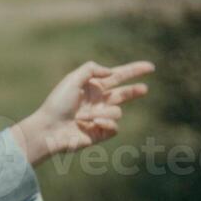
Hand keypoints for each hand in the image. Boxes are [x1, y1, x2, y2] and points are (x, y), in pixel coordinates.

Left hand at [10, 60, 154, 165]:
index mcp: (93, 87)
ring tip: (83, 116)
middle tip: (144, 89)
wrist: (49, 128)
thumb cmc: (58, 103)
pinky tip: (91, 125)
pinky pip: (114, 126)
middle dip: (135, 91)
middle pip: (125, 93)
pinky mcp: (101, 133)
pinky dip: (104, 124)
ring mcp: (101, 117)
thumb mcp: (72, 79)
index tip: (150, 67)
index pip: (118, 76)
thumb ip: (92, 69)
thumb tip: (111, 72)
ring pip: (117, 111)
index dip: (134, 71)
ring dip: (102, 113)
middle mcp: (99, 101)